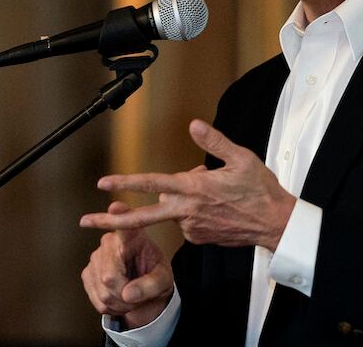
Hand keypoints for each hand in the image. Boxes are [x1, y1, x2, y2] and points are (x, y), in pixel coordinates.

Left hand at [79, 119, 295, 250]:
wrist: (276, 225)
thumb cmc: (261, 190)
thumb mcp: (241, 158)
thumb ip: (213, 141)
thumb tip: (193, 124)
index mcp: (194, 189)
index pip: (152, 183)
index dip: (126, 182)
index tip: (103, 183)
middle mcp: (188, 211)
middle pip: (142, 217)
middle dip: (112, 221)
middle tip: (85, 222)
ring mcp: (192, 228)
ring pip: (173, 208)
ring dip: (182, 198)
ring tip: (215, 192)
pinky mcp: (198, 238)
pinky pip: (187, 219)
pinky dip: (193, 210)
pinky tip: (216, 206)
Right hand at [80, 201, 174, 328]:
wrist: (143, 286)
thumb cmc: (155, 275)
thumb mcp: (164, 279)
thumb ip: (151, 286)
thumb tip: (127, 294)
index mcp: (134, 236)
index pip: (126, 227)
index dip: (120, 216)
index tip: (115, 206)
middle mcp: (110, 241)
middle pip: (110, 276)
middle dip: (126, 295)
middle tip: (140, 295)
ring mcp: (95, 256)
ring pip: (103, 291)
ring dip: (121, 302)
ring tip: (132, 296)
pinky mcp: (87, 272)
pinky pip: (97, 299)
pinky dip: (111, 306)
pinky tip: (120, 297)